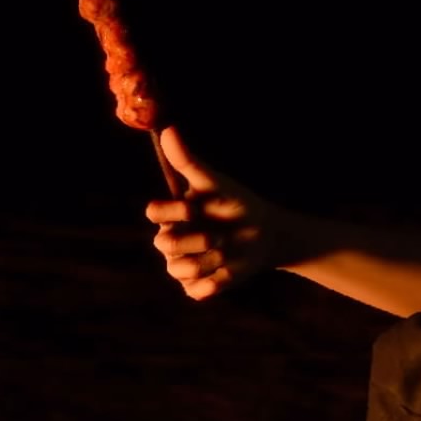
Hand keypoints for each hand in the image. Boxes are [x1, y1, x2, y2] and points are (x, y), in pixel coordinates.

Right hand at [144, 127, 290, 300]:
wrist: (267, 234)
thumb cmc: (238, 204)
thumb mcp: (217, 183)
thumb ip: (189, 161)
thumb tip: (168, 130)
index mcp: (172, 215)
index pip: (153, 213)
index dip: (172, 212)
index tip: (194, 208)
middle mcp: (172, 241)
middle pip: (163, 244)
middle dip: (195, 240)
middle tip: (219, 236)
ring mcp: (182, 266)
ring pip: (177, 269)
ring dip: (208, 261)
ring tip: (228, 252)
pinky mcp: (197, 287)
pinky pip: (195, 290)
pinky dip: (213, 282)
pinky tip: (228, 271)